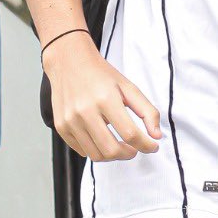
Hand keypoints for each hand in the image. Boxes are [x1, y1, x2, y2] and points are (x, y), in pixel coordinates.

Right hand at [42, 32, 162, 161]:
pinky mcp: (61, 126)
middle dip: (129, 154)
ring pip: (96, 155)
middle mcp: (85, 111)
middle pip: (112, 149)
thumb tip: (156, 136)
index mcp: (106, 99)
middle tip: (135, 148)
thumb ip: (147, 111)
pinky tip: (102, 139)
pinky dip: (96, 151)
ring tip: (120, 145)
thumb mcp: (129, 87)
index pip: (130, 133)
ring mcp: (70, 120)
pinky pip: (82, 151)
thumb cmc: (101, 74)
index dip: (145, 145)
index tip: (152, 147)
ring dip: (113, 155)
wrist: (69, 62)